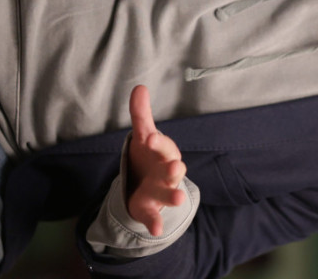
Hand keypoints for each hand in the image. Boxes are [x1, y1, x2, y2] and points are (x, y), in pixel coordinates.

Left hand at [126, 85, 186, 235]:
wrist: (145, 183)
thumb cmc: (148, 156)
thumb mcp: (142, 135)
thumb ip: (141, 113)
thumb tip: (139, 87)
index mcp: (164, 153)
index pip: (164, 146)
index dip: (158, 143)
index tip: (149, 138)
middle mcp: (166, 172)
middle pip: (173, 170)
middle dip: (174, 169)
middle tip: (176, 167)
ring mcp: (160, 192)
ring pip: (169, 193)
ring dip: (174, 195)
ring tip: (178, 199)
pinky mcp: (150, 208)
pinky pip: (155, 217)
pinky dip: (156, 223)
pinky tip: (156, 230)